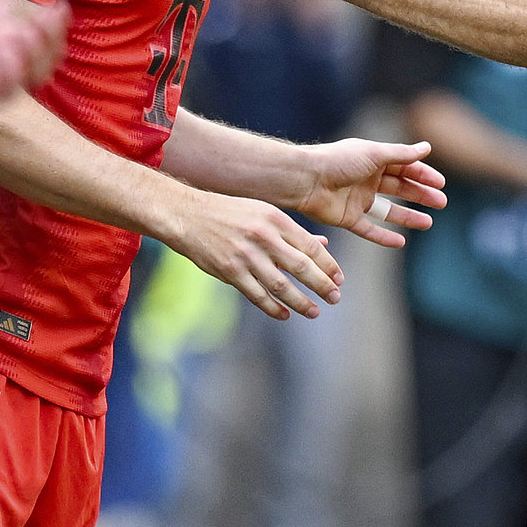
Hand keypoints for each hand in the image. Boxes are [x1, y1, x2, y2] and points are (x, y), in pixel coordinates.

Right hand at [161, 187, 344, 321]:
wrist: (188, 214)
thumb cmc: (230, 213)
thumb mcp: (264, 213)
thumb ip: (293, 232)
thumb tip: (323, 246)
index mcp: (275, 219)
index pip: (311, 246)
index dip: (328, 265)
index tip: (339, 279)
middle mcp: (263, 237)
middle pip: (302, 267)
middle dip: (322, 286)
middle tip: (335, 297)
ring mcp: (246, 256)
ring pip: (281, 286)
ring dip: (301, 302)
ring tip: (314, 311)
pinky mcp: (229, 271)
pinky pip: (257, 295)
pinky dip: (273, 308)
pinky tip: (284, 314)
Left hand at [290, 139, 446, 248]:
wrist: (306, 179)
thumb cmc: (338, 160)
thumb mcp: (374, 154)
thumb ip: (401, 154)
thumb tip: (427, 147)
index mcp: (372, 160)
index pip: (404, 167)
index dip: (422, 175)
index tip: (440, 183)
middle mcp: (366, 179)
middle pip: (399, 188)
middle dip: (420, 195)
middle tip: (441, 203)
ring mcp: (357, 200)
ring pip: (388, 211)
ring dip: (408, 216)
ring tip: (428, 223)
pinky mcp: (347, 219)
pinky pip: (369, 230)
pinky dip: (384, 237)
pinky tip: (401, 242)